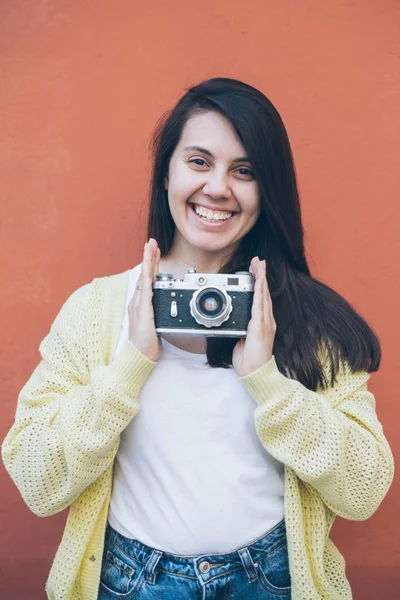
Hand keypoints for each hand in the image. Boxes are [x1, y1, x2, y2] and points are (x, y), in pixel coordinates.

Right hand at [128, 238, 161, 361]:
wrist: (138, 355)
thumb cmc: (146, 344)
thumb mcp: (156, 325)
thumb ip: (159, 314)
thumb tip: (167, 310)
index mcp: (141, 304)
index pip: (147, 280)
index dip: (151, 265)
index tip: (154, 252)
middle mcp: (138, 301)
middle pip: (145, 274)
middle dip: (149, 257)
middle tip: (152, 242)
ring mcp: (139, 303)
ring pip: (144, 276)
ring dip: (148, 260)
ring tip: (150, 246)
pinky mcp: (143, 309)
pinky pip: (145, 288)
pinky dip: (147, 275)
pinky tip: (148, 266)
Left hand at [232, 257, 275, 376]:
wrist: (256, 373)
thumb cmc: (249, 361)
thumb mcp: (242, 341)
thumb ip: (241, 330)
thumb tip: (235, 324)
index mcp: (262, 323)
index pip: (261, 298)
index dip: (259, 283)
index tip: (256, 270)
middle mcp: (266, 321)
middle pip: (264, 292)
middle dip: (261, 275)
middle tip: (258, 260)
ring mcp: (265, 323)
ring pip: (263, 295)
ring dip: (261, 278)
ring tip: (259, 264)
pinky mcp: (261, 326)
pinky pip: (259, 305)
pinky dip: (259, 292)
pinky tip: (259, 282)